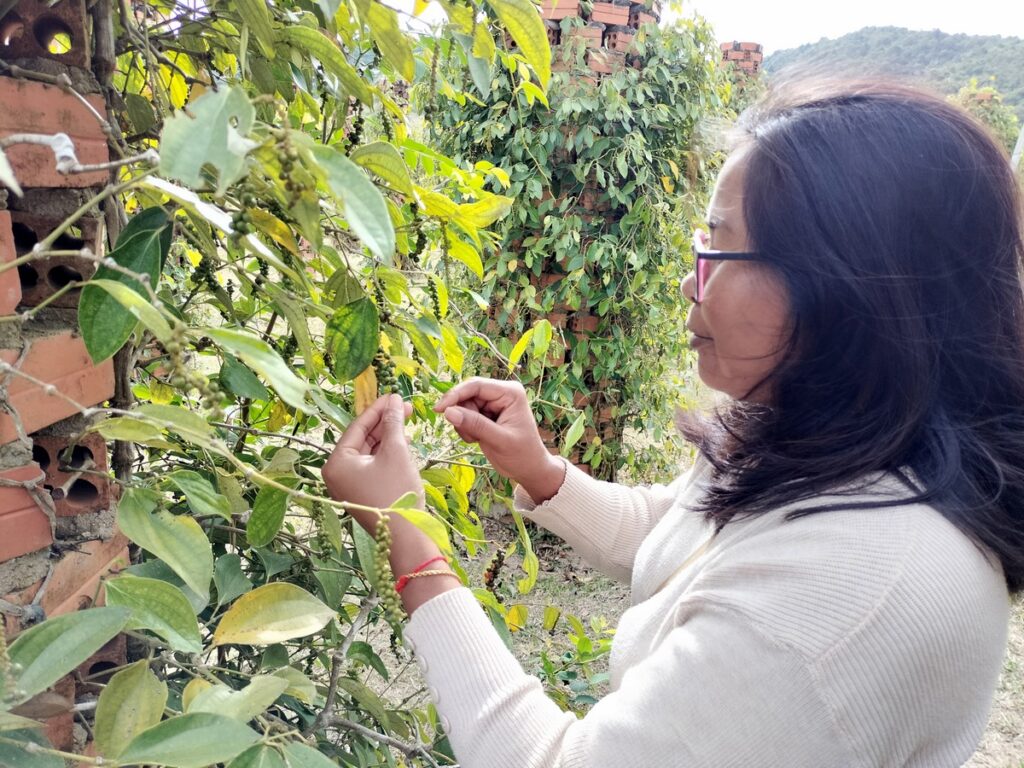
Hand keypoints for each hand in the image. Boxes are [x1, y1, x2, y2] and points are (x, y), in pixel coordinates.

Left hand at [323, 394, 459, 614]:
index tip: (395, 395)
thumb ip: (393, 423)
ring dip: (387, 437)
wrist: (406, 536)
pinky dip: (386, 453)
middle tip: (405, 407)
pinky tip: (402, 443)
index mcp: (336, 462)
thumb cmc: (397, 491)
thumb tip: (394, 401)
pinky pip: (371, 465)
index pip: (357, 426)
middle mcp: (336, 473)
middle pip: (361, 438)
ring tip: (407, 422)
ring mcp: (348, 485)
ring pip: (368, 451)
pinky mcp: (361, 492)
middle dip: (384, 422)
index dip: (378, 409)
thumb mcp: (396, 452)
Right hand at [434, 377, 565, 502]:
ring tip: (478, 439)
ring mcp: (492, 403)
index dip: (455, 395)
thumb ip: (475, 425)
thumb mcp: (499, 440)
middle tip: (472, 436)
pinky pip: (464, 416)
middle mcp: (500, 393)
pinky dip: (466, 429)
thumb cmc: (522, 455)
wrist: (529, 469)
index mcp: (510, 392)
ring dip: (464, 425)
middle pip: (466, 395)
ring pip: (462, 407)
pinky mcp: (485, 414)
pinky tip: (478, 439)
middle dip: (463, 416)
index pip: (476, 385)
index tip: (439, 410)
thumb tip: (448, 412)